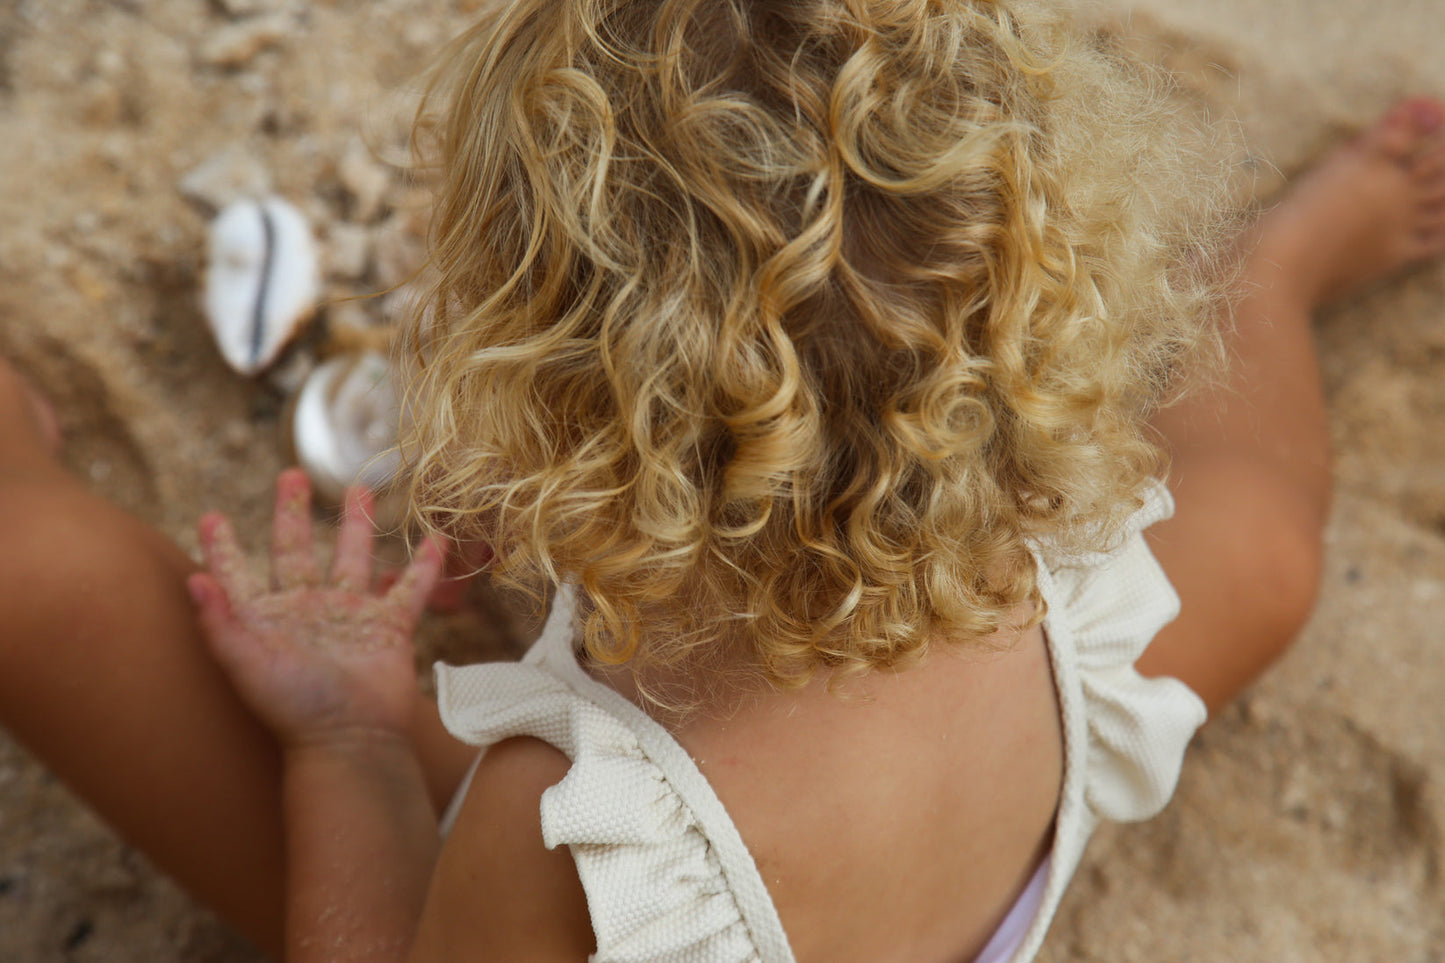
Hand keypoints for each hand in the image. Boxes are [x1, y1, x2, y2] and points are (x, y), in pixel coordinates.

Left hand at [188, 469, 443, 747]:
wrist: (353, 741)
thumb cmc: (294, 709)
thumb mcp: (247, 665)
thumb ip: (220, 623)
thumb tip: (191, 580)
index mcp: (268, 617)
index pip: (238, 573)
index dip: (223, 548)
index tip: (210, 517)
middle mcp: (308, 610)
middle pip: (297, 549)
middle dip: (293, 512)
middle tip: (292, 474)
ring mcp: (351, 616)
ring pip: (354, 557)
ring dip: (357, 524)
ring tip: (361, 490)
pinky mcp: (390, 627)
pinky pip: (410, 588)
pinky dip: (425, 565)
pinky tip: (435, 538)